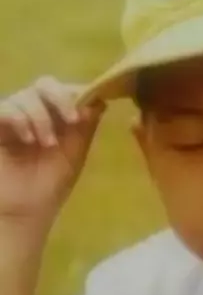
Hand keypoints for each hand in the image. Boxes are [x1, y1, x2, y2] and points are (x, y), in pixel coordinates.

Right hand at [0, 76, 104, 235]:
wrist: (23, 211)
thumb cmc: (50, 184)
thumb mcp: (75, 153)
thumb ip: (86, 126)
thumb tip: (102, 99)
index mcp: (56, 116)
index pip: (66, 90)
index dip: (78, 94)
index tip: (87, 113)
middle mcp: (34, 112)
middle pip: (46, 84)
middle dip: (61, 99)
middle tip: (72, 121)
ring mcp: (12, 117)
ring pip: (26, 96)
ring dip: (42, 118)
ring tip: (47, 144)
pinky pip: (3, 108)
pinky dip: (18, 118)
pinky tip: (27, 139)